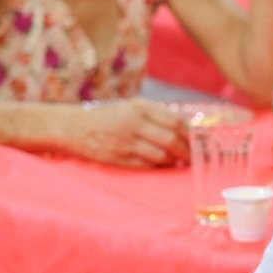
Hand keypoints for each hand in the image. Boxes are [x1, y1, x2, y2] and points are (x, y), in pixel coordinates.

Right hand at [71, 98, 189, 167]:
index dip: (189, 133)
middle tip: (192, 156)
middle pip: (171, 139)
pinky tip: (164, 165)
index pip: (175, 121)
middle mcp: (134, 123)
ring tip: (180, 161)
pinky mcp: (119, 158)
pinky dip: (159, 166)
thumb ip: (158, 115)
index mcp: (140, 107)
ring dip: (174, 160)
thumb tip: (186, 130)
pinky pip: (147, 165)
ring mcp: (126, 142)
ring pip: (161, 155)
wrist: (76, 127)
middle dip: (186, 150)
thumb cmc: (111, 116)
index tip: (196, 140)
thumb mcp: (134, 107)